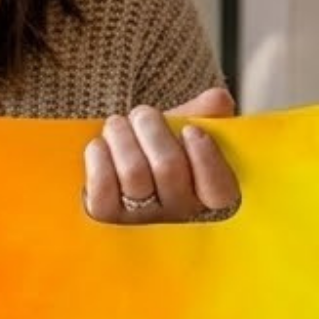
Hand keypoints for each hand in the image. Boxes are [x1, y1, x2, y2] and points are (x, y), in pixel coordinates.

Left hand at [83, 87, 239, 224]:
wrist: (112, 162)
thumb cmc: (153, 147)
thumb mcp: (180, 128)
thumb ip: (203, 114)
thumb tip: (218, 100)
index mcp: (205, 194)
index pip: (219, 190)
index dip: (206, 158)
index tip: (191, 130)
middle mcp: (176, 213)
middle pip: (169, 169)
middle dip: (152, 131)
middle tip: (143, 114)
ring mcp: (139, 218)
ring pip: (134, 172)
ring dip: (122, 137)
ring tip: (117, 125)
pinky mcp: (105, 217)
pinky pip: (103, 185)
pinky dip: (99, 157)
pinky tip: (99, 146)